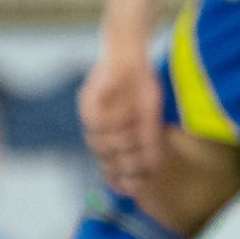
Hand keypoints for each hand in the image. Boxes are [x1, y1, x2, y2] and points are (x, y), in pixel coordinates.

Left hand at [79, 44, 163, 191]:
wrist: (129, 51)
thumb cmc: (140, 82)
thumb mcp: (150, 116)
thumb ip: (150, 142)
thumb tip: (153, 169)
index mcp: (110, 135)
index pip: (109, 168)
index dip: (120, 180)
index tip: (135, 188)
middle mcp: (96, 129)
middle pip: (105, 161)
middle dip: (125, 162)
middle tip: (142, 152)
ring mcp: (89, 116)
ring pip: (101, 144)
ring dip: (122, 140)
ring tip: (135, 128)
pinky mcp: (86, 101)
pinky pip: (98, 123)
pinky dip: (115, 123)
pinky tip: (127, 115)